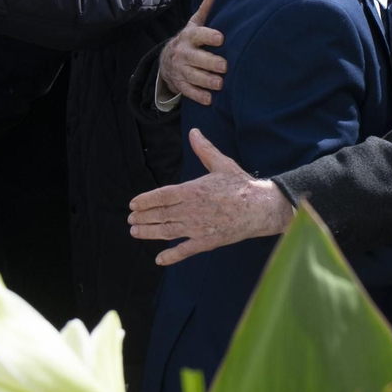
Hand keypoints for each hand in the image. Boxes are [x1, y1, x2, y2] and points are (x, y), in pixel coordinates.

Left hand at [127, 128, 291, 263]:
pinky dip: (171, 256)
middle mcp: (191, 210)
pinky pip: (185, 250)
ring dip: (148, 232)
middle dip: (142, 216)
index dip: (145, 200)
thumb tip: (194, 132)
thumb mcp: (222, 164)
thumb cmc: (242, 185)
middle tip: (130, 219)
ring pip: (166, 231)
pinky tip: (159, 259)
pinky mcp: (207, 241)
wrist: (261, 207)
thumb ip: (204, 150)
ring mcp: (198, 227)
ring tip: (135, 231)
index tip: (133, 203)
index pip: (162, 196)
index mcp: (193, 190)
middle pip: (160, 214)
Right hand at [160, 0, 226, 105]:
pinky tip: (209, 100)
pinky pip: (187, 91)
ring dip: (205, 81)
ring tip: (220, 84)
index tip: (221, 38)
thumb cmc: (190, 40)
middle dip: (209, 62)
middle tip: (224, 66)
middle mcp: (183, 53)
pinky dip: (197, 96)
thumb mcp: (195, 24)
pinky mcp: (180, 84)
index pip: (199, 35)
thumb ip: (207, 9)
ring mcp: (180, 69)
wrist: (166, 60)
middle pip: (195, 58)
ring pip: (192, 75)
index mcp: (189, 37)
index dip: (209, 36)